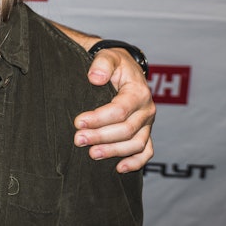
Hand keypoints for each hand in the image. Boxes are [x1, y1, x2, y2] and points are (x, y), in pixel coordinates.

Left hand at [74, 47, 155, 172]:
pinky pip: (146, 151)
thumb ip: (102, 64)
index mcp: (138, 92)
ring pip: (136, 144)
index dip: (99, 118)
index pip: (120, 110)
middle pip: (126, 130)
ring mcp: (147, 123)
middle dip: (101, 137)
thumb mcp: (108, 56)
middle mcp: (146, 109)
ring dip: (114, 152)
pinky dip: (136, 162)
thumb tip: (94, 78)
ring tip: (92, 154)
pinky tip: (119, 168)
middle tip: (78, 140)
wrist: (124, 68)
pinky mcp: (145, 132)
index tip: (78, 122)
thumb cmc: (114, 63)